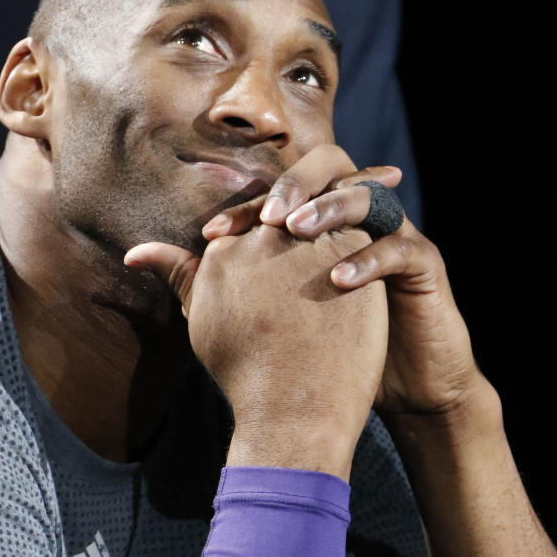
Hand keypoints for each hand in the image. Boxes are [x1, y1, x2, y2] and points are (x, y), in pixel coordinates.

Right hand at [124, 221, 387, 477]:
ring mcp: (307, 243)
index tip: (293, 279)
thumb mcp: (202, 321)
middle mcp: (263, 237)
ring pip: (327, 215)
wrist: (292, 411)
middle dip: (307, 227)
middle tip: (328, 263)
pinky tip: (372, 273)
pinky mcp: (351, 255)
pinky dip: (368, 248)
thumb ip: (177, 274)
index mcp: (225, 249)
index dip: (276, 244)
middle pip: (288, 211)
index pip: (253, 222)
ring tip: (350, 268)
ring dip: (340, 233)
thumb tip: (133, 252)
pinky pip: (365, 231)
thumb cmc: (245, 375)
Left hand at [202, 144, 480, 417]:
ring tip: (297, 235)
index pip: (283, 192)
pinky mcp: (423, 265)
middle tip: (267, 220)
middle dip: (293, 187)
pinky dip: (369, 259)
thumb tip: (133, 256)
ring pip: (367, 195)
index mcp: (320, 225)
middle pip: (329, 168)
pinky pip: (399, 247)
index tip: (211, 235)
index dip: (247, 207)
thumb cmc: (331, 354)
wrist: (401, 388)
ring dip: (330, 209)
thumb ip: (202, 282)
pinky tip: (338, 282)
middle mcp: (356, 220)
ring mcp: (392, 236)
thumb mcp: (259, 315)